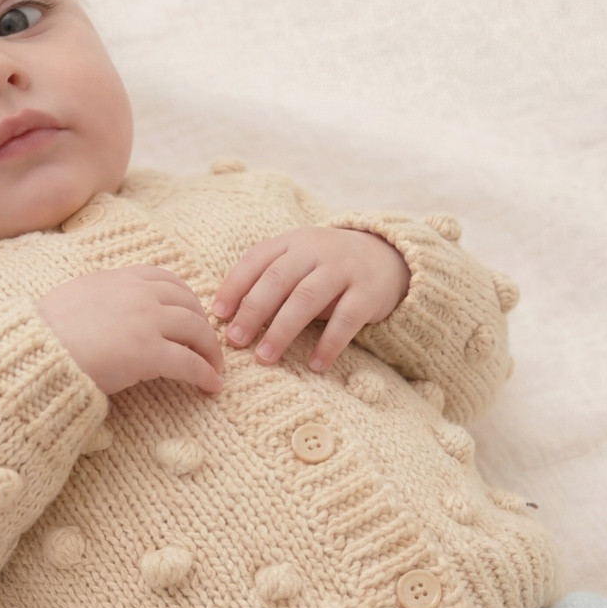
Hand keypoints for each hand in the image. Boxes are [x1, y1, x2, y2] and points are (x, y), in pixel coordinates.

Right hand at [38, 264, 223, 396]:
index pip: (166, 280)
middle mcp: (138, 295)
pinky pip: (189, 363)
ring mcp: (146, 322)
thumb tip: (100, 316)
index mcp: (118, 279)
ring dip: (210, 350)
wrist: (35, 352)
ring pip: (196, 331)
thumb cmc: (44, 334)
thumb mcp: (73, 300)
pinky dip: (205, 374)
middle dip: (203, 324)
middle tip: (207, 345)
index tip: (191, 314)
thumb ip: (96, 301)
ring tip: (214, 368)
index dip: (186, 298)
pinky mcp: (149, 353)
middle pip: (188, 304)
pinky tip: (211, 386)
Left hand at [211, 227, 409, 372]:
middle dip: (253, 311)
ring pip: (308, 297)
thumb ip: (268, 281)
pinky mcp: (369, 292)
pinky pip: (346, 319)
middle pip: (278, 278)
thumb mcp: (298, 263)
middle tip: (235, 341)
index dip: (234, 286)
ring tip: (265, 357)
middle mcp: (316, 251)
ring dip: (283, 330)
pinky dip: (329, 344)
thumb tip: (226, 318)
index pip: (257, 259)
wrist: (389, 257)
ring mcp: (344, 270)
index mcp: (293, 242)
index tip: (217, 315)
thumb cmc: (327, 268)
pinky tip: (315, 364)